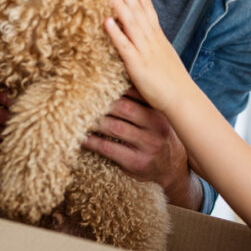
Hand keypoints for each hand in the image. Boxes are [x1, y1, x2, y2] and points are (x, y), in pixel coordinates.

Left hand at [83, 90, 202, 209]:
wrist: (172, 168)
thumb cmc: (158, 137)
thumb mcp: (157, 118)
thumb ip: (141, 102)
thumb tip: (112, 82)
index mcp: (159, 112)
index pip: (136, 93)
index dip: (115, 87)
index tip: (96, 83)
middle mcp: (156, 127)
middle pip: (124, 108)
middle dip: (102, 103)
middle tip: (82, 98)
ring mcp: (147, 145)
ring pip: (114, 127)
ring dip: (94, 121)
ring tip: (78, 116)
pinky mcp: (136, 162)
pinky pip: (108, 148)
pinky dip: (92, 142)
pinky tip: (82, 138)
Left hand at [103, 0, 191, 111]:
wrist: (182, 98)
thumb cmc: (173, 82)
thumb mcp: (164, 57)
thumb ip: (153, 45)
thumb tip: (146, 38)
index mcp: (158, 37)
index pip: (147, 8)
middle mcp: (152, 40)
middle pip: (139, 10)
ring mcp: (145, 51)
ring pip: (131, 23)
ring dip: (120, 5)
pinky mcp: (138, 65)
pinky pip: (125, 46)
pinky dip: (116, 33)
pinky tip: (107, 21)